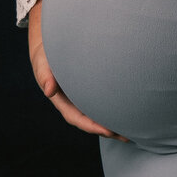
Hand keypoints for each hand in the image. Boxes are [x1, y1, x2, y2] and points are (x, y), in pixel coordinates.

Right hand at [27, 0, 129, 140]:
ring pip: (100, 112)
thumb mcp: (42, 61)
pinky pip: (104, 100)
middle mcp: (74, 101)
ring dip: (115, 121)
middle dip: (108, 130)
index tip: (107, 131)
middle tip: (127, 135)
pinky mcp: (92, 87)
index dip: (92, 126)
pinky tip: (131, 108)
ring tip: (134, 128)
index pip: (77, 118)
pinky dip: (116, 106)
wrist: (51, 41)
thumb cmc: (46, 52)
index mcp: (62, 100)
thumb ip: (45, 74)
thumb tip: (48, 91)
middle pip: (92, 120)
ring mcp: (83, 95)